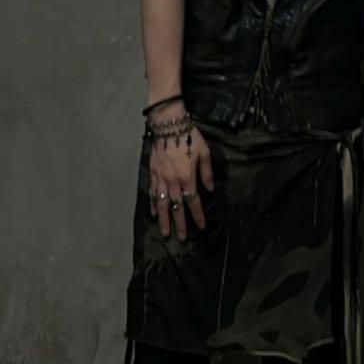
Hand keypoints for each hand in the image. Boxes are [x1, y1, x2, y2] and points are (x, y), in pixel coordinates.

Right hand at [147, 102, 214, 240]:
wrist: (168, 125)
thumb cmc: (189, 137)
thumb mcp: (204, 153)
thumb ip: (207, 173)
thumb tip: (210, 190)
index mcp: (188, 177)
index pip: (194, 201)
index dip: (198, 215)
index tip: (201, 227)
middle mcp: (174, 181)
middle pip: (177, 207)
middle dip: (180, 224)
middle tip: (182, 238)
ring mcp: (161, 178)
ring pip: (163, 203)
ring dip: (164, 219)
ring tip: (165, 232)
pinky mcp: (153, 173)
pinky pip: (153, 192)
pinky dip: (154, 204)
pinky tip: (154, 213)